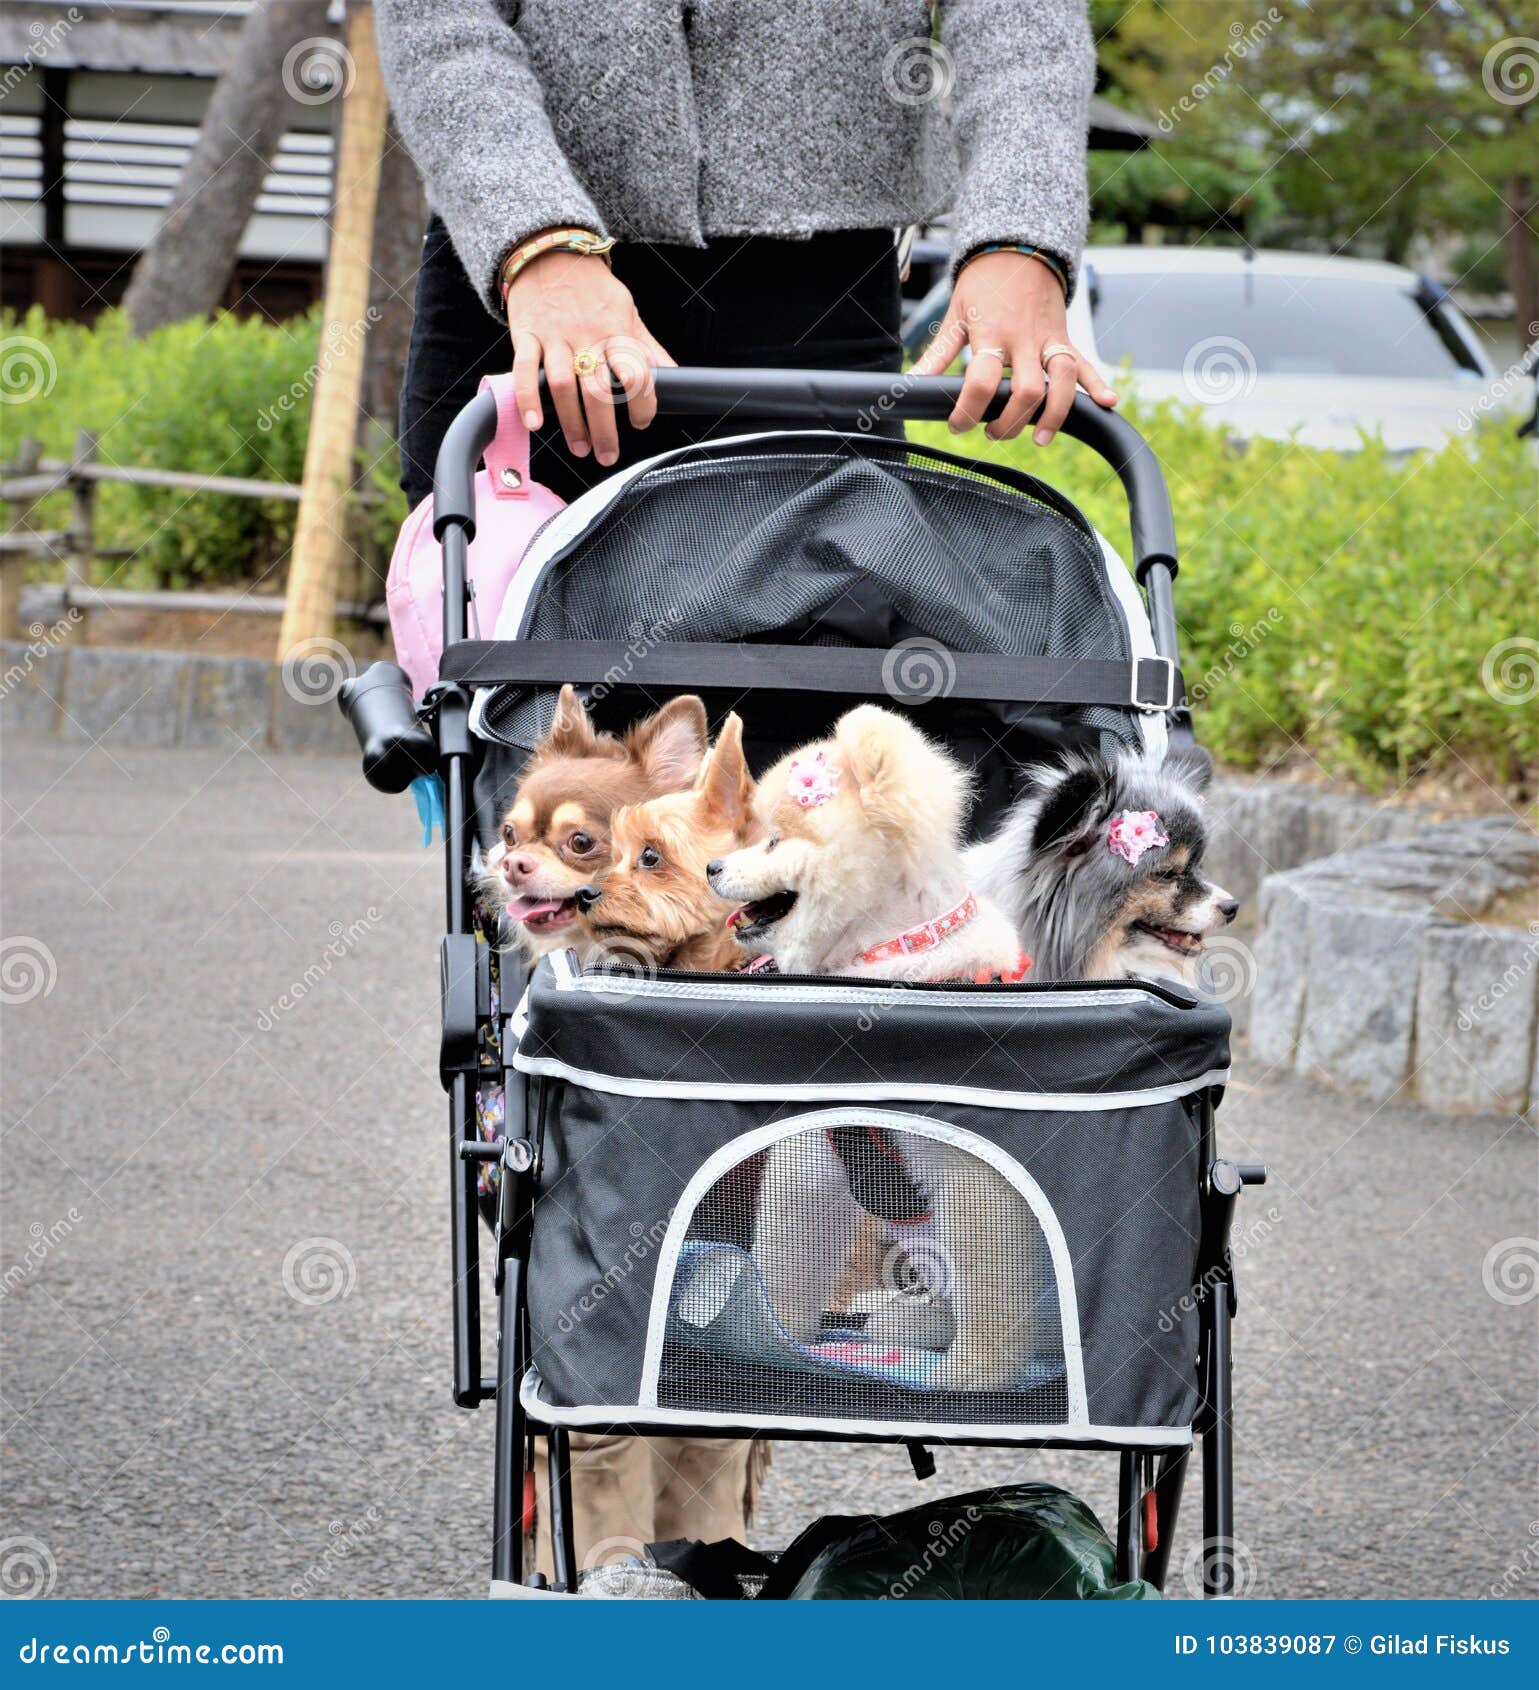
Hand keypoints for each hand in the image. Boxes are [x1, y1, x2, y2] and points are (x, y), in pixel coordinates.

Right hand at [505, 249, 675, 465]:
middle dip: (605, 429)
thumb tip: (675, 376)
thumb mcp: (628, 313)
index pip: (636, 373)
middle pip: (598, 390)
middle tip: (608, 455)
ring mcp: (555, 336)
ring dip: (571, 423)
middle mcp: (587, 335)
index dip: (642, 402)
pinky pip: (524, 370)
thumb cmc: (593, 290)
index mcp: (616, 331)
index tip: (641, 422)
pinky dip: (527, 399)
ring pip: (562, 386)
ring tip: (580, 447)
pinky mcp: (527, 334)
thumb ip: (648, 348)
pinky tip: (535, 423)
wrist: (551, 253)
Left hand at [913, 251, 1116, 445]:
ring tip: (1039, 438)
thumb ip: (937, 354)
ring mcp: (1049, 339)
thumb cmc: (983, 283)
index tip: (957, 425)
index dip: (967, 412)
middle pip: (1028, 391)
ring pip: (1063, 381)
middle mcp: (1024, 339)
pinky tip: (1108, 402)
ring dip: (1055, 414)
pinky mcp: (1066, 338)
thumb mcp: (955, 314)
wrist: (1018, 246)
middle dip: (1011, 422)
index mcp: (992, 333)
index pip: (982, 382)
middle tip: (992, 432)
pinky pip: (1086, 363)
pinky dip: (1098, 383)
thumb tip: (912, 385)